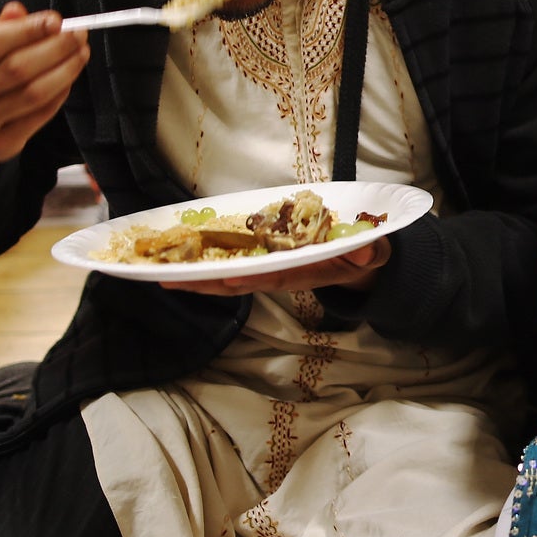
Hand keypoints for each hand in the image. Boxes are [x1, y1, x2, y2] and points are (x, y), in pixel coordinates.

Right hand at [0, 1, 89, 180]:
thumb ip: (1, 27)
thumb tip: (19, 10)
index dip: (29, 30)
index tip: (57, 20)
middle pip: (17, 68)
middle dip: (56, 48)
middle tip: (78, 35)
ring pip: (34, 92)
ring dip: (66, 70)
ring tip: (81, 52)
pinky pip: (41, 113)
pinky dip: (60, 92)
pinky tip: (69, 76)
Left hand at [162, 238, 390, 296]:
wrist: (360, 262)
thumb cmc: (363, 255)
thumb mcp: (373, 253)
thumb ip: (369, 253)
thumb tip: (364, 254)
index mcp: (306, 271)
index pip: (275, 277)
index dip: (252, 278)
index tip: (228, 277)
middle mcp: (282, 274)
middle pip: (241, 282)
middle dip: (207, 284)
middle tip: (172, 282)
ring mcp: (270, 270)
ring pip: (229, 278)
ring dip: (198, 280)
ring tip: (163, 278)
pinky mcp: (264, 261)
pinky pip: (231, 264)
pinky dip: (206, 267)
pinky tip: (180, 266)